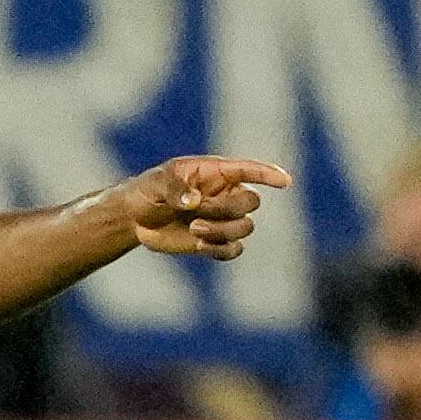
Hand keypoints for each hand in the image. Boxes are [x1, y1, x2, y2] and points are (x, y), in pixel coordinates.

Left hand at [121, 156, 293, 260]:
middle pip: (251, 202)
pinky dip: (222, 250)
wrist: (135, 218)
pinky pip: (234, 249)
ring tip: (194, 229)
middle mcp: (225, 194)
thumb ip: (175, 189)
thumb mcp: (155, 183)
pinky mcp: (215, 241)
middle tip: (197, 215)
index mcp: (216, 172)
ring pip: (245, 227)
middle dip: (227, 210)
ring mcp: (223, 218)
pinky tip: (200, 245)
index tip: (285, 181)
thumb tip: (195, 201)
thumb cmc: (147, 191)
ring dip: (223, 231)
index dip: (268, 174)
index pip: (249, 170)